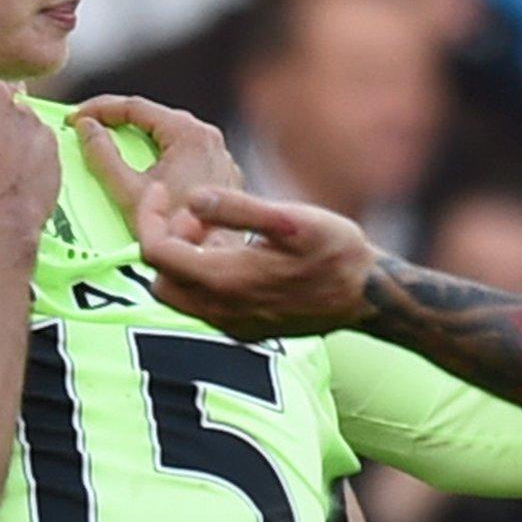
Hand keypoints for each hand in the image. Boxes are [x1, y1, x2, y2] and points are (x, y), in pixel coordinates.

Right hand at [70, 95, 242, 244]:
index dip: (99, 109)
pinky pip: (182, 155)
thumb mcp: (129, 192)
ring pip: (168, 137)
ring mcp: (218, 157)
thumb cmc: (175, 232)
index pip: (136, 106)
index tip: (75, 117)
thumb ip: (103, 156)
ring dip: (137, 140)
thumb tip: (86, 128)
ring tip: (109, 147)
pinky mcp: (219, 176)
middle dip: (117, 122)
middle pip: (153, 119)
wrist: (212, 261)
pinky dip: (157, 156)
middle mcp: (209, 138)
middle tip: (87, 128)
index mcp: (189, 134)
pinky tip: (140, 169)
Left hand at [135, 185, 375, 339]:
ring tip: (217, 232)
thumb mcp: (291, 220)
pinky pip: (202, 306)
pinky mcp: (244, 331)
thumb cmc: (336, 252)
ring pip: (177, 296)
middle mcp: (220, 311)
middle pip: (159, 278)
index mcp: (225, 281)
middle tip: (197, 216)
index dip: (150, 218)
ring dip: (183, 261)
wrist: (370, 296)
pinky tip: (234, 254)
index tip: (163, 191)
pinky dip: (201, 278)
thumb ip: (238, 209)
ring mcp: (231, 326)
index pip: (156, 253)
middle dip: (166, 241)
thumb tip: (193, 198)